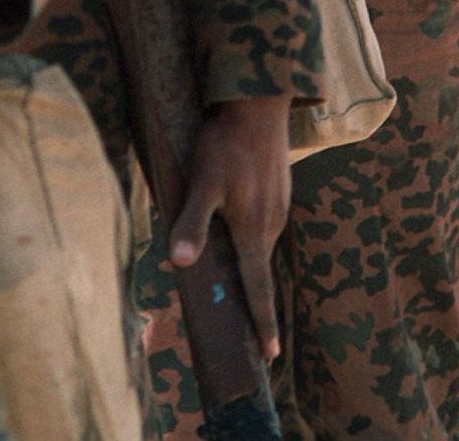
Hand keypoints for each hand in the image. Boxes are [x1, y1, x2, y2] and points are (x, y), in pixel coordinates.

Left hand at [169, 96, 290, 359]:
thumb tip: (180, 263)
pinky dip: (250, 235)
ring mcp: (278, 206)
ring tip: (236, 281)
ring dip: (249, 262)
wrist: (258, 103)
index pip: (259, 288)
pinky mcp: (277, 189)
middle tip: (247, 330)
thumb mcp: (203, 182)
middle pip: (259, 269)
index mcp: (255, 230)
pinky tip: (236, 225)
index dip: (263, 322)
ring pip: (260, 244)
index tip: (270, 356)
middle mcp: (272, 224)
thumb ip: (193, 222)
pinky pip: (263, 222)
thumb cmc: (226, 143)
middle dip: (253, 299)